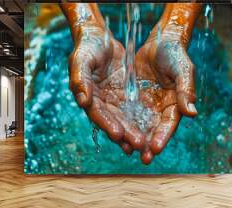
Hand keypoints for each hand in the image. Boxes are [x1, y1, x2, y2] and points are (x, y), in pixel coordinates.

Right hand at [68, 25, 145, 153]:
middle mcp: (101, 103)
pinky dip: (142, 120)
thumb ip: (80, 79)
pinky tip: (151, 131)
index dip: (107, 125)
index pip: (98, 114)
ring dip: (135, 132)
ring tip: (146, 145)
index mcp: (88, 97)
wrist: (99, 37)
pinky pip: (135, 110)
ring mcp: (114, 100)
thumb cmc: (87, 47)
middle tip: (138, 145)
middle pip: (114, 121)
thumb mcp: (81, 59)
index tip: (118, 134)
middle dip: (126, 134)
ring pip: (126, 119)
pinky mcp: (126, 95)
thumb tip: (83, 100)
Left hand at [134, 34, 197, 163]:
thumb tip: (192, 113)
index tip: (155, 148)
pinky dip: (122, 123)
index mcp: (174, 104)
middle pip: (153, 130)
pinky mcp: (132, 98)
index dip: (162, 136)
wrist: (159, 41)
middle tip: (143, 158)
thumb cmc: (174, 54)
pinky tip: (116, 134)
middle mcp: (159, 108)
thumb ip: (186, 90)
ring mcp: (145, 104)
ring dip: (134, 138)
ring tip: (128, 151)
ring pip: (138, 125)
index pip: (168, 124)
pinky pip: (125, 113)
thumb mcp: (182, 70)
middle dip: (148, 144)